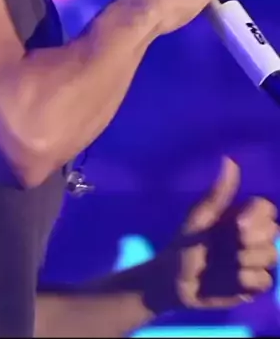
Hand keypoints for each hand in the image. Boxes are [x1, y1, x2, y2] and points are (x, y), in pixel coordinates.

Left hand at [150, 158, 277, 312]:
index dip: (258, 216)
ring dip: (245, 260)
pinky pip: (265, 280)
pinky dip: (247, 280)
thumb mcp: (200, 216)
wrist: (174, 281)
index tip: (239, 223)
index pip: (267, 208)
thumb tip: (229, 159)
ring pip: (271, 256)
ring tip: (224, 263)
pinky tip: (230, 280)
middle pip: (274, 231)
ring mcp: (254, 261)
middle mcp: (252, 237)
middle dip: (252, 240)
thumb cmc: (184, 244)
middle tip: (230, 244)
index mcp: (240, 216)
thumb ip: (219, 192)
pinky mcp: (253, 285)